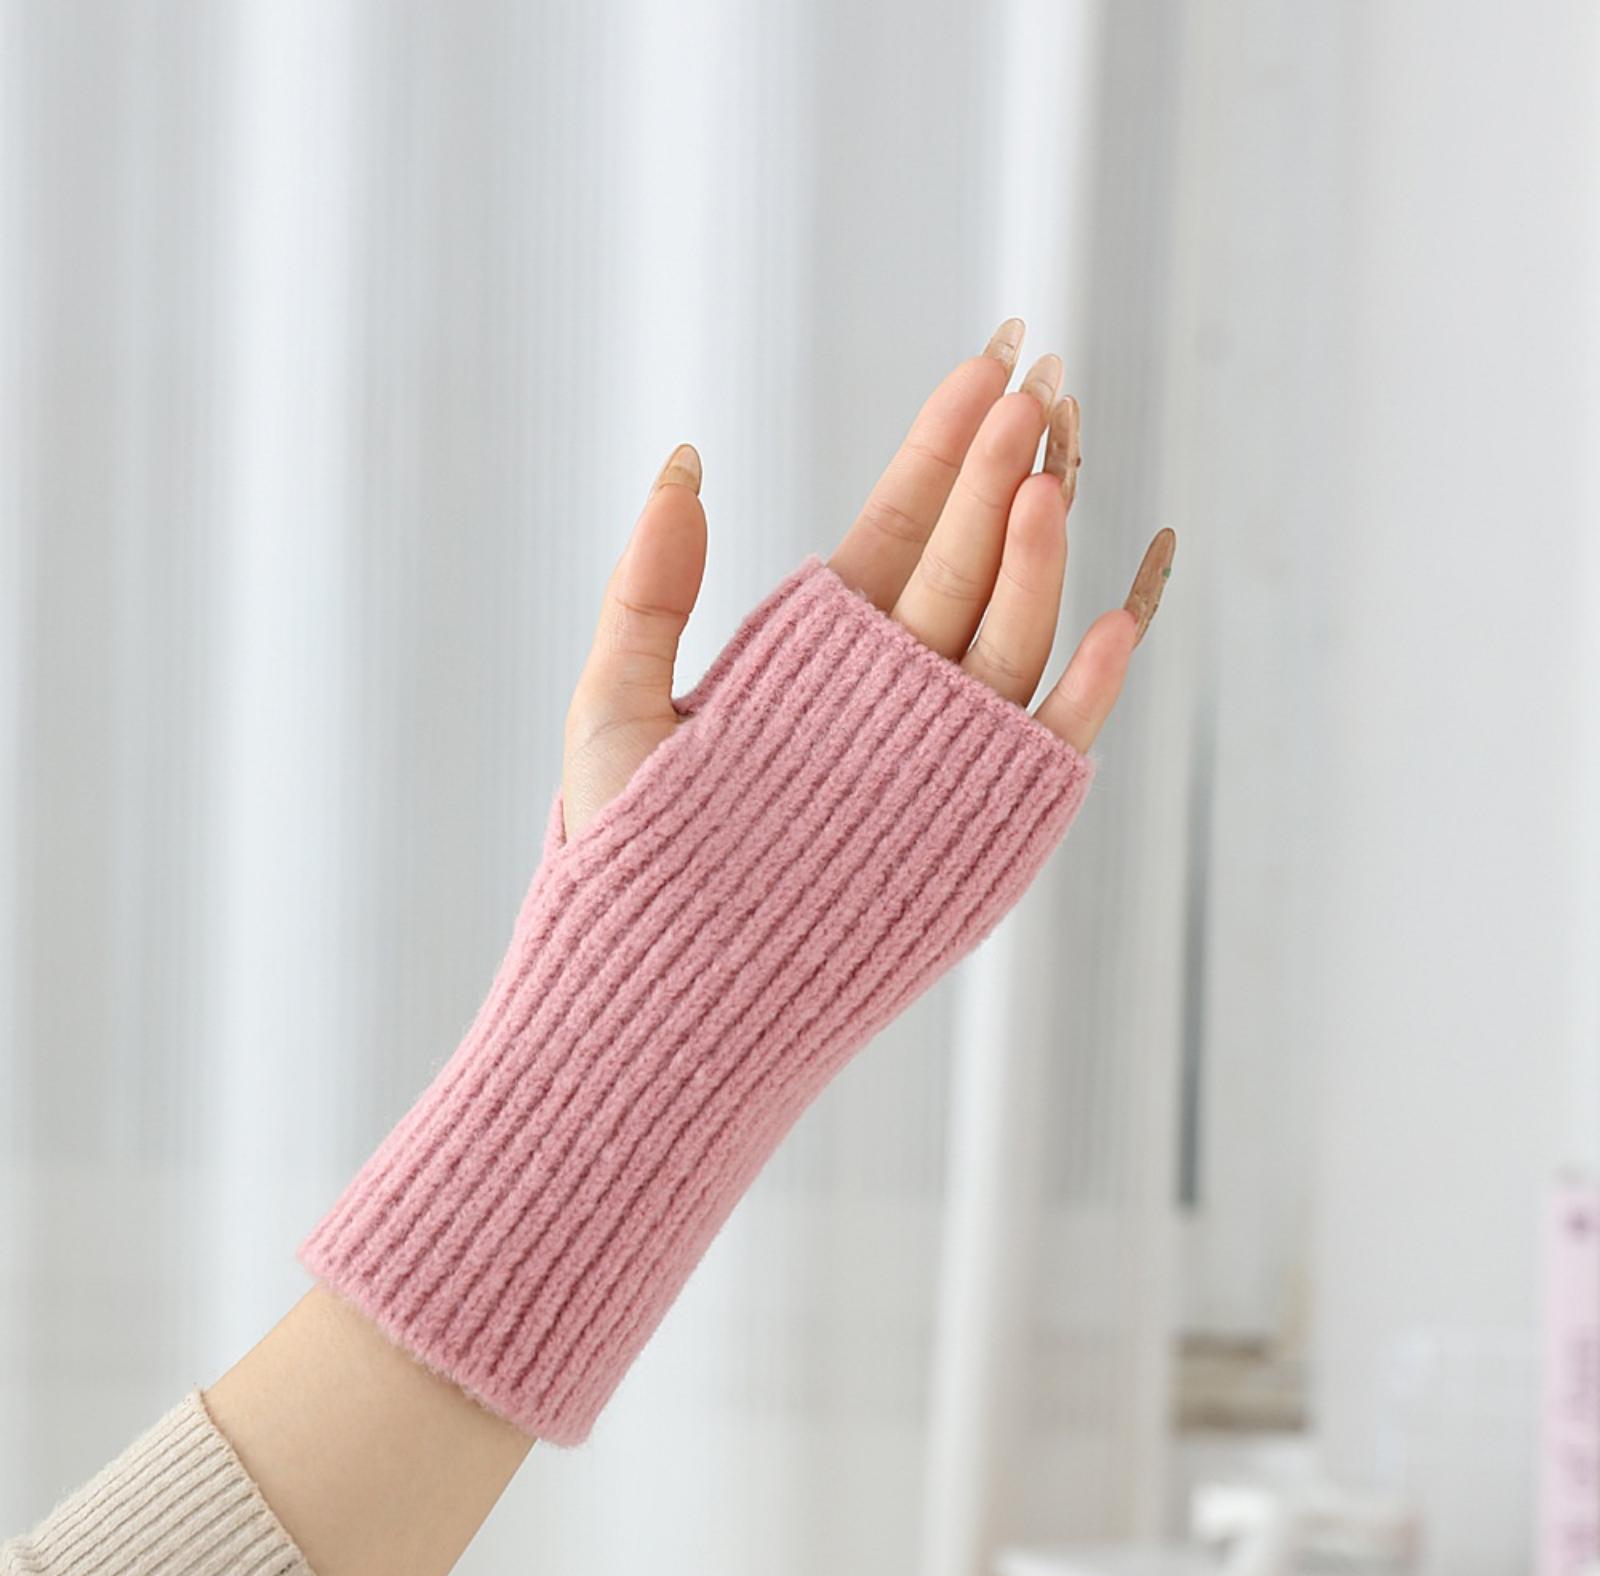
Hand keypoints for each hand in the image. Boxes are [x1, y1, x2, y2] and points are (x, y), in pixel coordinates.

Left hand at [562, 318, 1173, 839]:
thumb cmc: (625, 854)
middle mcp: (888, 693)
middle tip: (1044, 381)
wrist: (658, 989)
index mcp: (818, 651)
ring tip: (1050, 475)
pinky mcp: (970, 823)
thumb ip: (650, 586)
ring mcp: (933, 755)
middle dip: (1004, 471)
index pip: (902, 524)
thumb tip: (683, 457)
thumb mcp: (617, 703)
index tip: (991, 359)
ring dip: (1036, 559)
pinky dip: (1083, 690)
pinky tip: (1115, 619)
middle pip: (967, 563)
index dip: (945, 442)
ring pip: (1007, 640)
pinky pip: (1040, 746)